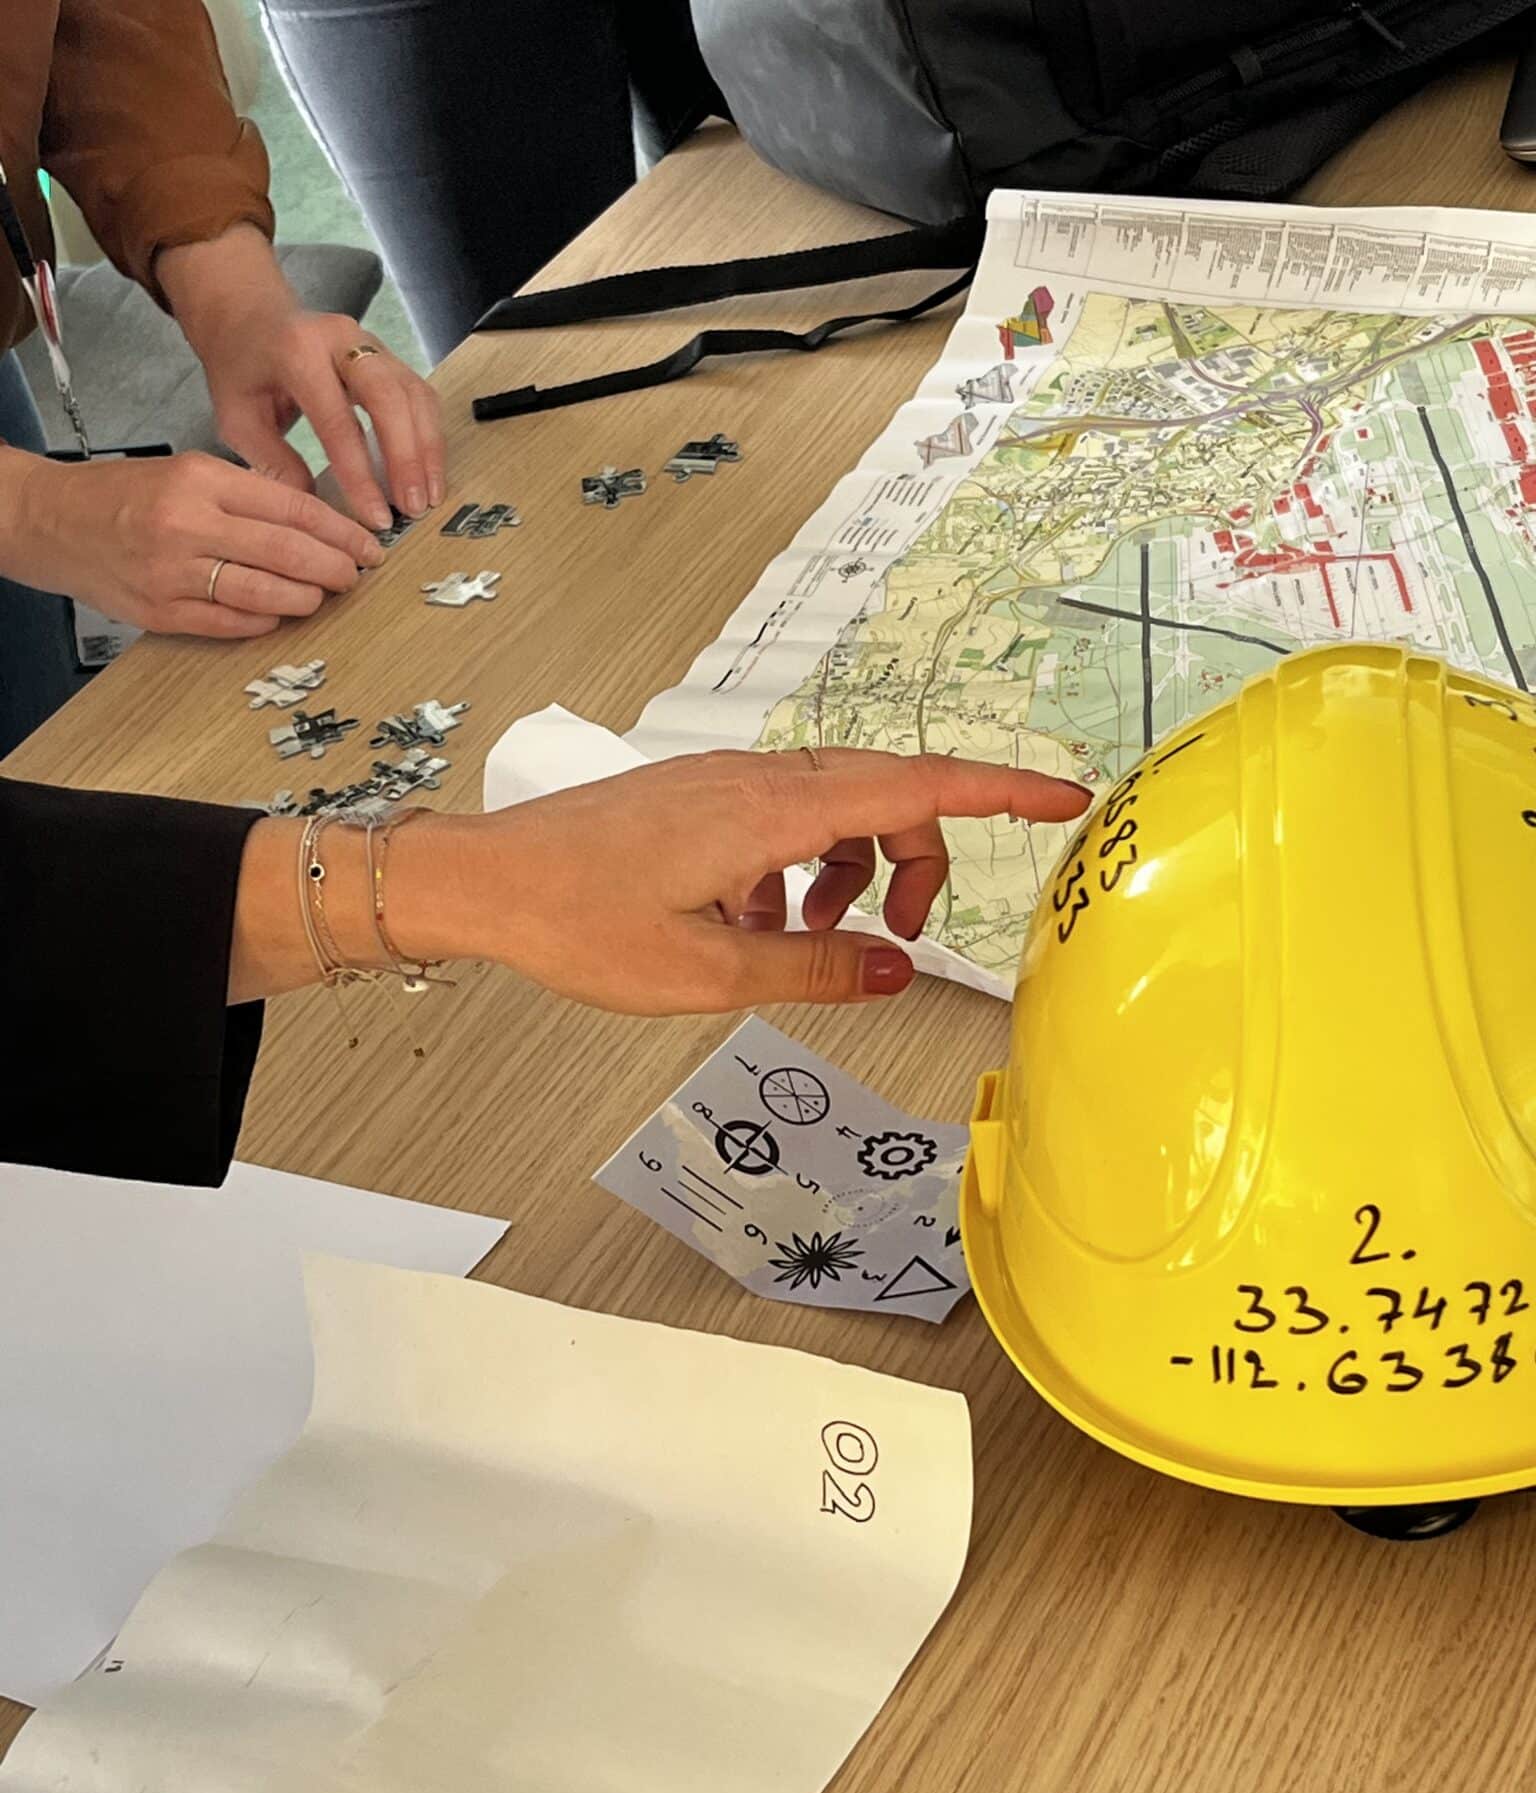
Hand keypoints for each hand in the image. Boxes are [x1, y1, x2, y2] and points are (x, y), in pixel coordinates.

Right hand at [0, 447, 383, 637]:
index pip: (292, 507)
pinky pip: (228, 625)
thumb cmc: (125, 495)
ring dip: (304, 599)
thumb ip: (248, 496)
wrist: (51, 521)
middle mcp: (188, 525)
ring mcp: (172, 573)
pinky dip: (262, 623)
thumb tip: (317, 526)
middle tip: (356, 576)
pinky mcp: (160, 613)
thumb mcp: (189, 473)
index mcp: (201, 480)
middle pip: (286, 552)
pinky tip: (279, 616)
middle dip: (333, 568)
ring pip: (262, 594)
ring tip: (322, 596)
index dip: (339, 531)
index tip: (367, 546)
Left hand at [159, 227, 444, 530]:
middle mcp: (341, 339)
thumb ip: (274, 463)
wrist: (251, 315)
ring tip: (428, 497)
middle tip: (413, 507)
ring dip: (427, 450)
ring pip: (414, 394)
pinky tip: (428, 473)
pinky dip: (429, 436)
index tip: (375, 516)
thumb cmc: (242, 368)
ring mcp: (371, 343)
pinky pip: (420, 395)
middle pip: (389, 397)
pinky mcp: (390, 356)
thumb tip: (317, 512)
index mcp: (297, 352)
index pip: (338, 419)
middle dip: (406, 458)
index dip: (360, 473)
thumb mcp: (237, 417)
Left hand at [446, 747, 1091, 1012]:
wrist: (485, 882)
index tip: (1066, 798)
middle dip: (917, 863)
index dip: (1000, 792)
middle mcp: (758, 778)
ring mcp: (726, 780)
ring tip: (810, 941)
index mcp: (772, 810)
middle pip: (886, 797)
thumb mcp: (709, 971)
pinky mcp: (701, 795)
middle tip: (901, 939)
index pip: (915, 787)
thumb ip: (815, 967)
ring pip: (836, 808)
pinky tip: (757, 924)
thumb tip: (899, 968)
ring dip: (853, 872)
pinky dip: (802, 868)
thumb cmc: (579, 923)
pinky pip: (785, 817)